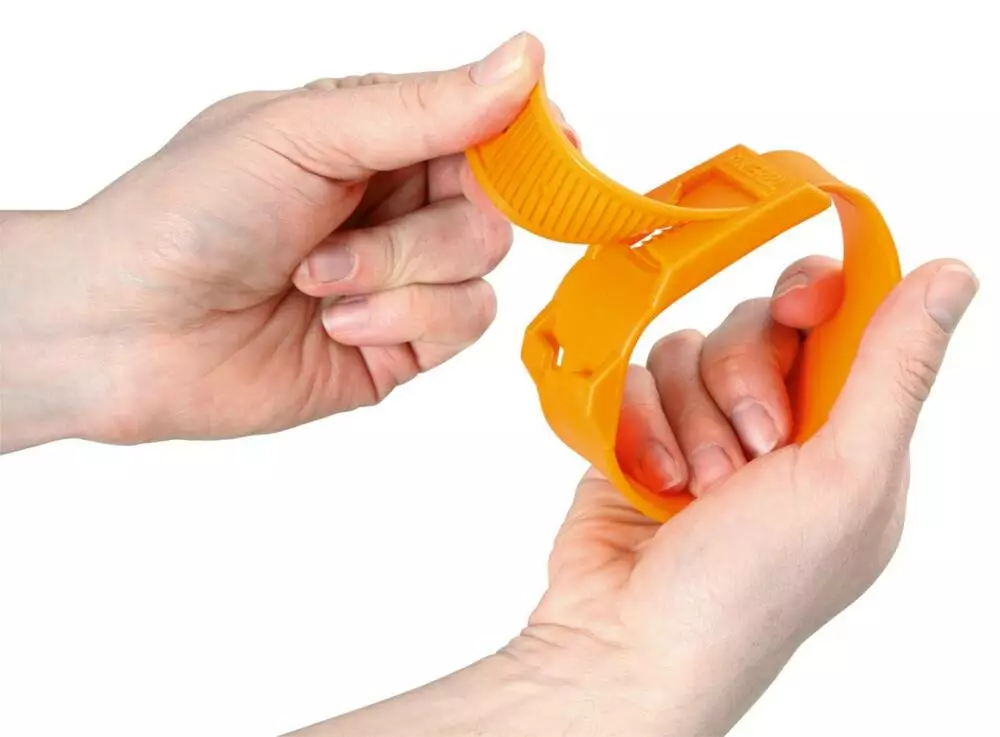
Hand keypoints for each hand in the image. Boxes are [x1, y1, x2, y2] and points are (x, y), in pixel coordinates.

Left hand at [1, 33, 575, 451]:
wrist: (125, 330)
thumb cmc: (189, 212)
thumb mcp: (306, 135)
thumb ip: (424, 109)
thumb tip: (526, 61)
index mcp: (378, 135)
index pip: (489, 127)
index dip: (529, 138)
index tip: (560, 145)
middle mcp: (398, 204)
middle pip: (496, 207)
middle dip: (426, 229)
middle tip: (347, 230)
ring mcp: (403, 277)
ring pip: (484, 269)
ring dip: (401, 276)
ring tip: (317, 282)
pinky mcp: (401, 343)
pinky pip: (462, 325)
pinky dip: (403, 321)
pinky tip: (336, 323)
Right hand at [284, 256, 977, 736]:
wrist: (628, 641)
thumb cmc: (749, 588)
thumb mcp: (847, 477)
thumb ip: (895, 368)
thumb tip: (950, 274)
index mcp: (848, 441)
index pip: (843, 323)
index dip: (819, 298)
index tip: (801, 310)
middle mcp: (778, 429)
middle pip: (758, 325)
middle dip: (746, 381)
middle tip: (755, 450)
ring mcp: (703, 430)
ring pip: (690, 348)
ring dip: (691, 418)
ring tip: (695, 487)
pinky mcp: (641, 433)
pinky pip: (635, 376)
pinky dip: (641, 426)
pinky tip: (650, 482)